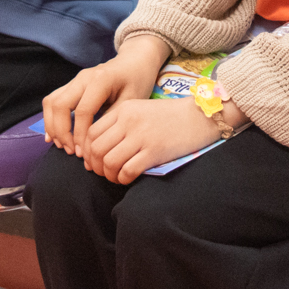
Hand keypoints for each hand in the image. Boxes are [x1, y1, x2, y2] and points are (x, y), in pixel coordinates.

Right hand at [40, 35, 168, 154]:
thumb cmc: (137, 81)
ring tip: (63, 145)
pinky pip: (53, 101)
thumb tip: (94, 144)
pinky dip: (50, 119)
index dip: (80, 135)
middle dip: (62, 131)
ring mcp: (74, 80)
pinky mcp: (71, 85)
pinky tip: (54, 136)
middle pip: (59, 105)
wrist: (135, 62)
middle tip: (71, 151)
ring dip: (52, 126)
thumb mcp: (132, 102)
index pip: (83, 111)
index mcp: (100, 80)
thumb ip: (112, 119)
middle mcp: (82, 78)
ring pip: (51, 102)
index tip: (84, 153)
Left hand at [83, 95, 220, 183]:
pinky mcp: (154, 151)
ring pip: (108, 161)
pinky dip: (123, 179)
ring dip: (108, 175)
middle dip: (95, 166)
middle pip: (96, 148)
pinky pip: (127, 171)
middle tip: (103, 172)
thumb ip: (121, 123)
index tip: (94, 160)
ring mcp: (141, 136)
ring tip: (115, 177)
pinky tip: (127, 179)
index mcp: (124, 109)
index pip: (92, 132)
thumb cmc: (171, 115)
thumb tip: (100, 149)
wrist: (200, 115)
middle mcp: (128, 121)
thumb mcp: (141, 110)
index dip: (87, 151)